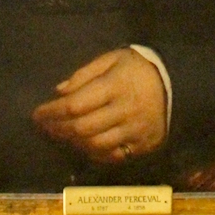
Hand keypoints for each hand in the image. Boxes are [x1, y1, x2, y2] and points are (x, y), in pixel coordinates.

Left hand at [31, 49, 166, 163]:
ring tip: (61, 135)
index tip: (37, 114)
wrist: (177, 83)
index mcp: (116, 85)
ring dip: (72, 143)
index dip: (52, 111)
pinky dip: (93, 153)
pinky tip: (83, 145)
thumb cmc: (138, 68)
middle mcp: (125, 110)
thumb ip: (84, 74)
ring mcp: (134, 130)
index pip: (76, 104)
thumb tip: (58, 92)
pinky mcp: (142, 145)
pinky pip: (112, 155)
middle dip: (58, 129)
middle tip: (45, 127)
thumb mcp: (112, 59)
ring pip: (95, 145)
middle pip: (82, 128)